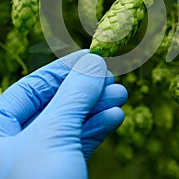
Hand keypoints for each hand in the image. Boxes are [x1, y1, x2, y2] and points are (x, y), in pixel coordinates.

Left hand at [0, 50, 127, 178]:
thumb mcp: (52, 133)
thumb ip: (74, 95)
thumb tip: (94, 62)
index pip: (32, 87)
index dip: (63, 69)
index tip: (90, 55)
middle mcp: (14, 141)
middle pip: (55, 104)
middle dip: (86, 89)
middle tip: (111, 77)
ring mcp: (37, 158)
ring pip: (70, 124)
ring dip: (98, 108)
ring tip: (121, 94)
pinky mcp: (58, 172)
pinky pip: (77, 143)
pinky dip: (97, 129)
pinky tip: (115, 116)